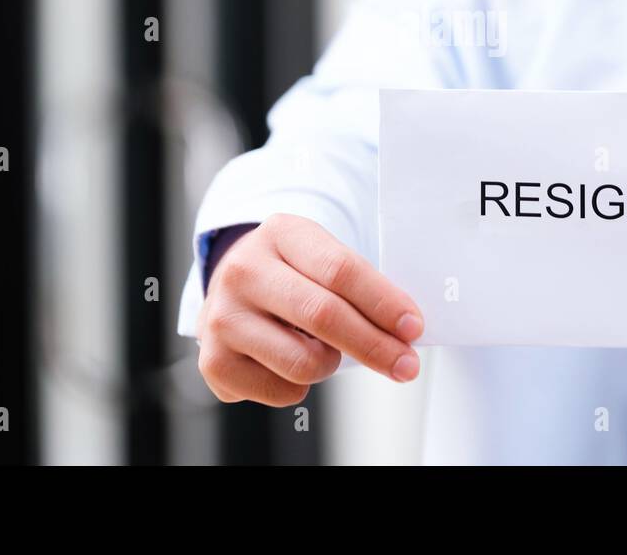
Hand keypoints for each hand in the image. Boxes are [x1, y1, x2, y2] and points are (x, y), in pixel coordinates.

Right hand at [196, 213, 424, 405]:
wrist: (230, 290)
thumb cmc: (292, 277)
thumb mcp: (319, 258)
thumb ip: (357, 285)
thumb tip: (405, 330)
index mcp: (280, 233)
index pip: (340, 270)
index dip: (382, 301)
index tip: (413, 327)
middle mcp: (244, 271)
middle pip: (323, 315)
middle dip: (375, 345)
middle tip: (406, 365)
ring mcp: (222, 317)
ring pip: (305, 362)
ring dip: (330, 364)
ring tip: (321, 348)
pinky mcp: (213, 362)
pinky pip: (283, 392)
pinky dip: (300, 386)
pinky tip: (287, 361)